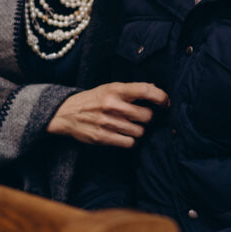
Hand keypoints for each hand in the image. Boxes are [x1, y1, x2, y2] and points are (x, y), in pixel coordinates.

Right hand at [48, 82, 169, 147]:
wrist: (66, 113)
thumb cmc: (93, 99)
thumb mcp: (110, 88)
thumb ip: (131, 90)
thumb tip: (155, 90)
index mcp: (116, 89)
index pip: (146, 90)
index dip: (161, 97)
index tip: (165, 102)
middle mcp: (112, 105)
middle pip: (147, 116)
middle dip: (148, 118)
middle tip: (141, 117)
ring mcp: (107, 122)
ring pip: (140, 132)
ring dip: (138, 130)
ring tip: (129, 126)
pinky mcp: (102, 137)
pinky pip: (129, 143)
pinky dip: (130, 141)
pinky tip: (124, 135)